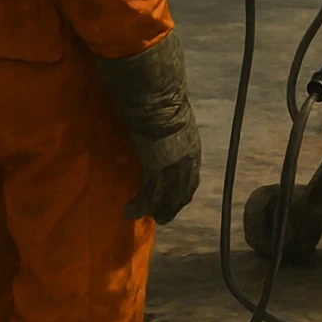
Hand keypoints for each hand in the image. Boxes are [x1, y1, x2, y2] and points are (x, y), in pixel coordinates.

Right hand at [93, 32, 202, 224]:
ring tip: (142, 216)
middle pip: (183, 193)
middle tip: (162, 217)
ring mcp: (174, 170)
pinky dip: (138, 206)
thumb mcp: (175, 123)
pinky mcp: (157, 172)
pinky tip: (128, 210)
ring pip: (166, 199)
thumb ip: (172, 133)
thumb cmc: (164, 105)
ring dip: (154, 211)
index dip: (184, 191)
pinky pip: (148, 196)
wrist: (158, 104)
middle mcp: (188, 164)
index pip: (192, 179)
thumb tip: (164, 132)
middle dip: (173, 206)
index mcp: (193, 151)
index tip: (177, 200)